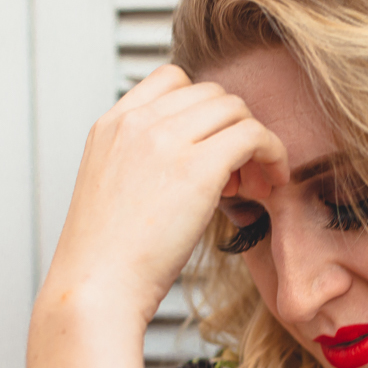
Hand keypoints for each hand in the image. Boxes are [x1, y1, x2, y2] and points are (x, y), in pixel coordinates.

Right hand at [42, 64, 288, 324]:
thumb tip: (188, 162)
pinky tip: (270, 184)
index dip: (201, 110)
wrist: (95, 289)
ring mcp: (165, 140)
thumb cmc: (106, 260)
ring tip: (250, 185)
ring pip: (235, 108)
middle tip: (237, 174)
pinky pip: (254, 135)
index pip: (172, 79)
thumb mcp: (112, 190)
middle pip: (211, 93)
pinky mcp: (197, 167)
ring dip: (253, 141)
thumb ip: (142, 162)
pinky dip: (273, 153)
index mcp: (111, 125)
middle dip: (230, 128)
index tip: (208, 147)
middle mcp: (136, 122)